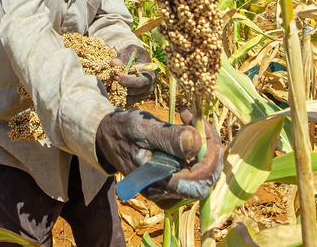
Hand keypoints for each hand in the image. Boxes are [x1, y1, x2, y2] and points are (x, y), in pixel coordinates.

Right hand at [95, 109, 223, 208]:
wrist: (106, 136)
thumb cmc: (123, 130)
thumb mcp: (143, 128)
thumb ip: (168, 138)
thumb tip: (196, 144)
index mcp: (156, 184)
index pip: (199, 183)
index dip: (210, 159)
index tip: (203, 129)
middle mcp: (164, 193)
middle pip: (205, 180)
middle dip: (210, 150)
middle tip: (199, 122)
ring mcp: (168, 189)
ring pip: (202, 175)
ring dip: (205, 148)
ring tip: (190, 122)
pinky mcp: (170, 182)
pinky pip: (195, 171)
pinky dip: (198, 151)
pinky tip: (188, 132)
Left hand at [111, 45, 154, 104]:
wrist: (136, 60)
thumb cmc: (135, 54)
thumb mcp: (131, 50)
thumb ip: (123, 57)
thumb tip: (113, 63)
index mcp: (150, 75)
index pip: (139, 82)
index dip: (127, 80)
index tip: (115, 75)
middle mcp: (148, 87)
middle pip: (132, 92)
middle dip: (119, 86)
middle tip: (109, 80)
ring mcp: (142, 95)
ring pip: (127, 98)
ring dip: (116, 92)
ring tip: (107, 83)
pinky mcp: (135, 99)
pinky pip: (124, 102)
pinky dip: (116, 96)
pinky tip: (110, 88)